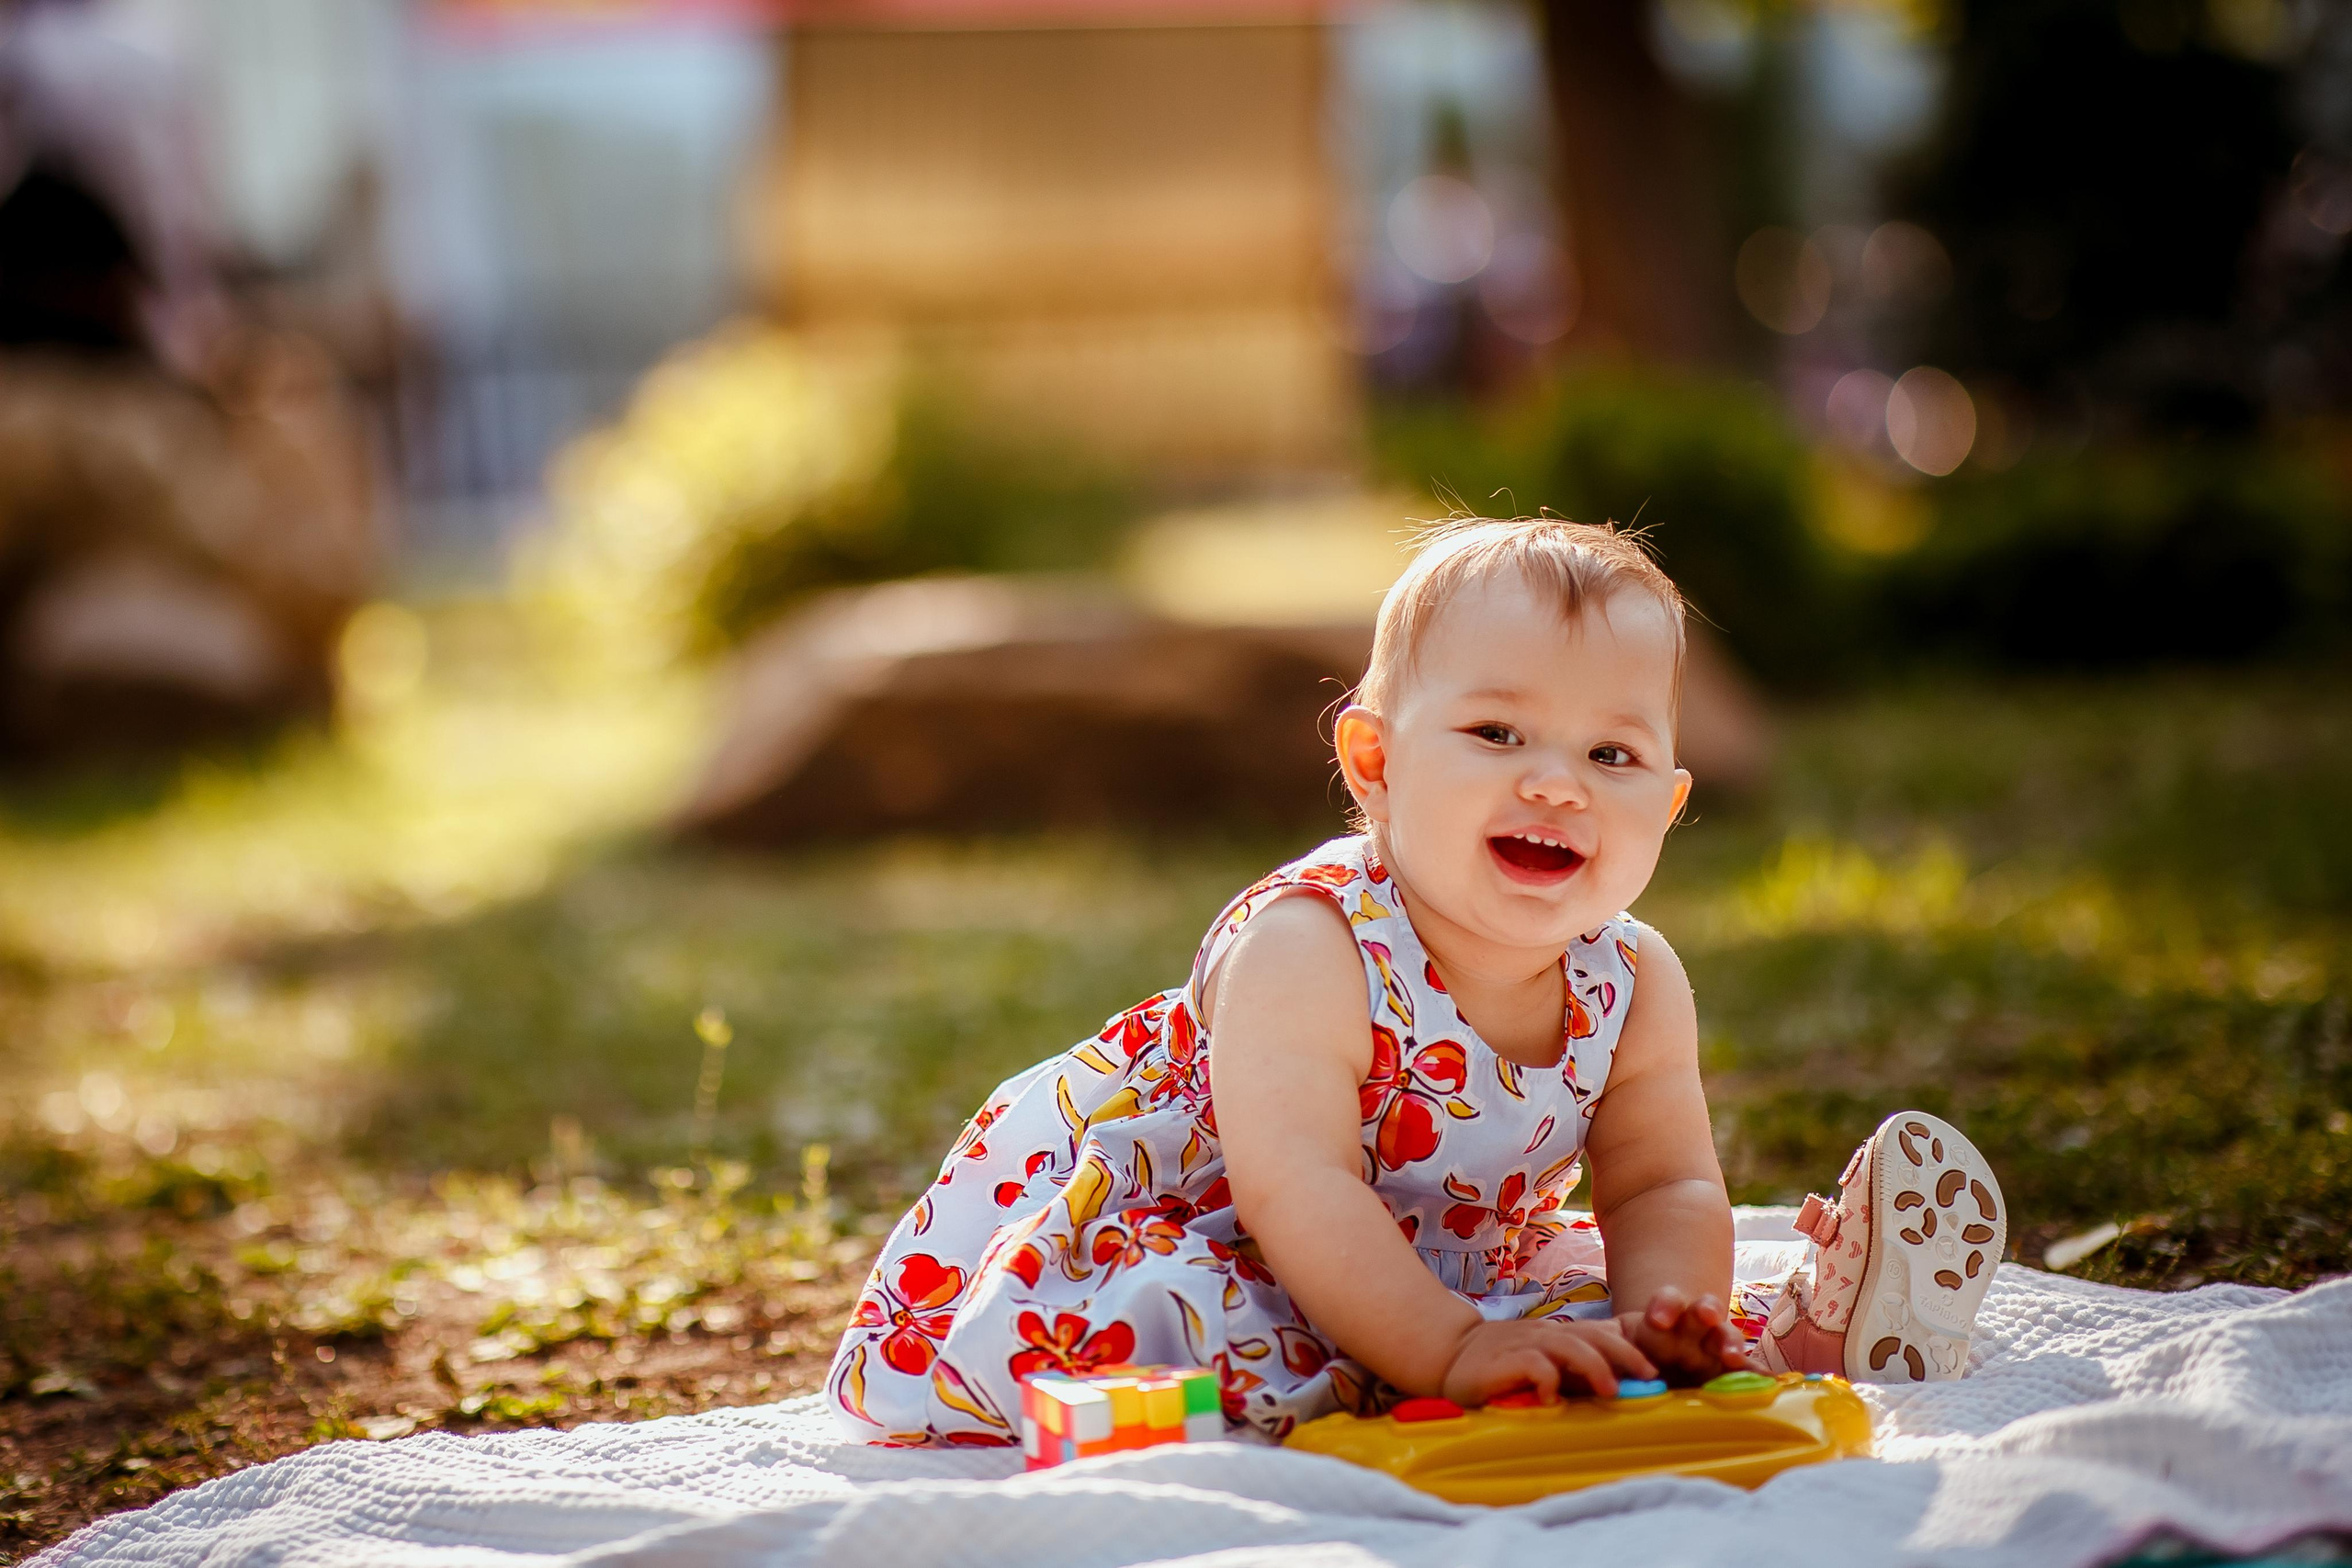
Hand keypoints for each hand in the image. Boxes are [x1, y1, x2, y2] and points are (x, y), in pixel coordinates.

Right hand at [1438, 1316, 1656, 1406]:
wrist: (1450, 1353)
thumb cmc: (1505, 1366)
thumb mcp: (1545, 1365)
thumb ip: (1574, 1373)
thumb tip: (1620, 1391)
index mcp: (1562, 1336)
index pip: (1604, 1334)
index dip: (1631, 1349)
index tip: (1655, 1375)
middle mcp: (1548, 1335)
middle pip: (1595, 1335)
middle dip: (1625, 1353)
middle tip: (1648, 1377)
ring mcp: (1526, 1344)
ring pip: (1569, 1344)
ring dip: (1594, 1365)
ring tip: (1610, 1388)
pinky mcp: (1504, 1360)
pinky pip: (1532, 1363)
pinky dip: (1546, 1378)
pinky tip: (1552, 1398)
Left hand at [1613, 1286, 1759, 1382]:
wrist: (1651, 1373)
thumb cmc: (1630, 1357)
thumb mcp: (1617, 1349)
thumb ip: (1609, 1353)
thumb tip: (1590, 1371)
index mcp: (1663, 1319)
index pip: (1667, 1301)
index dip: (1665, 1305)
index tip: (1658, 1320)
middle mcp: (1692, 1329)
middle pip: (1701, 1313)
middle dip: (1704, 1311)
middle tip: (1704, 1315)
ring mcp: (1712, 1349)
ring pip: (1725, 1337)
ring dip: (1729, 1343)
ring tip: (1731, 1356)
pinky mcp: (1728, 1372)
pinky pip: (1746, 1372)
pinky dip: (1756, 1376)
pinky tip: (1769, 1382)